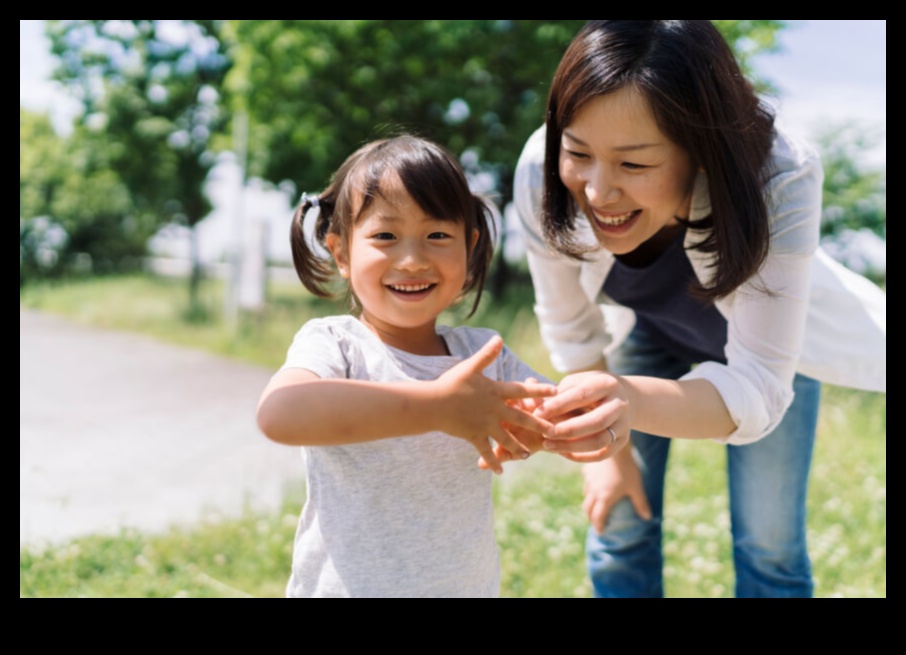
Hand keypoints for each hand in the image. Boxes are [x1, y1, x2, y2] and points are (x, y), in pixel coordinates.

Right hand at [434, 336, 555, 473]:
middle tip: (554, 431)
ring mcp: (485, 425)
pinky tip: (501, 472)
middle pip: (521, 418)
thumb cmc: (450, 383)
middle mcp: (494, 410)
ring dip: (519, 447)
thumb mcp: (470, 366)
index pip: (522, 389)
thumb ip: (486, 355)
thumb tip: (499, 338)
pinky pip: (486, 451)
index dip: (539, 389)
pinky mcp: (474, 436)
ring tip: (529, 455)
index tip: (556, 391)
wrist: (433, 404)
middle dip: (538, 424)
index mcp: (495, 391)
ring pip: (507, 438)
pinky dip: (493, 461)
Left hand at [535, 371, 630, 461]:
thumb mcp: (575, 382)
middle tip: (544, 433)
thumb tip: (531, 402)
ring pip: (599, 441)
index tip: (537, 413)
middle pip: (595, 421)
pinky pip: (603, 454)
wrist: (619, 396)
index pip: (582, 396)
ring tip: (548, 445)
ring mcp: (624, 424)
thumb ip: (557, 393)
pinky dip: (582, 456)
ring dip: (572, 446)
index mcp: (607, 384)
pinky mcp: (622, 441)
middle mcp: (620, 405)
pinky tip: (562, 453)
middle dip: (567, 429)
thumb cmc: (587, 388)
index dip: (558, 405)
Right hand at [582, 447, 651, 533]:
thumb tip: (648, 518)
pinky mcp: (587, 470)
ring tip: (595, 506)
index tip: (600, 532)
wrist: (614, 446)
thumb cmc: (627, 468)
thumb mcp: (636, 486)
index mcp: (604, 498)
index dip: (598, 526)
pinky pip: (586, 484)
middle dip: (591, 518)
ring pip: (585, 496)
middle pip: (587, 509)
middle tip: (596, 522)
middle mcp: (593, 491)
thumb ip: (641, 503)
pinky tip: (595, 486)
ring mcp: (588, 480)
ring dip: (589, 504)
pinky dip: (589, 490)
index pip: (597, 517)